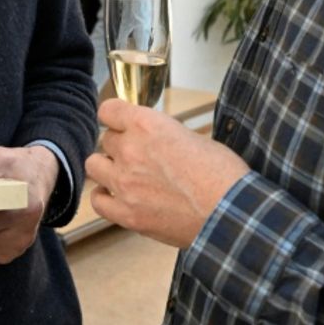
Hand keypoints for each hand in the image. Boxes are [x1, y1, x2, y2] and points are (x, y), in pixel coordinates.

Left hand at [85, 99, 248, 247]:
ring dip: (107, 167)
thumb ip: (164, 134)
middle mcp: (130, 150)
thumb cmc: (222, 175)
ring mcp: (124, 183)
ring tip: (125, 174)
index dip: (116, 116)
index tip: (122, 122)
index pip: (109, 110)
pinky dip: (104, 197)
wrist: (229, 214)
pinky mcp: (127, 214)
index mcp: (148, 125)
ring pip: (94, 165)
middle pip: (106, 139)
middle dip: (120, 145)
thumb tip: (155, 140)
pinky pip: (97, 200)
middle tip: (139, 155)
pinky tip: (118, 196)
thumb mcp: (193, 137)